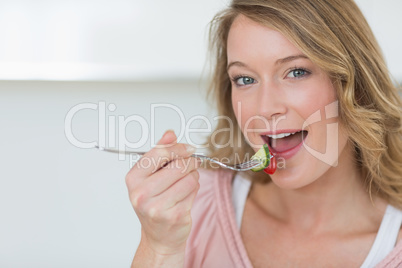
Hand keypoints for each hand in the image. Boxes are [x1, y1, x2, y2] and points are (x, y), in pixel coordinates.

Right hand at [126, 130, 200, 256]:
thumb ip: (160, 152)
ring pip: (189, 178)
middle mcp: (142, 193)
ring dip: (193, 177)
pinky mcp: (175, 216)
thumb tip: (170, 134)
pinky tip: (185, 195)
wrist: (159, 236)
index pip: (159, 153)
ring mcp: (157, 207)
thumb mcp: (151, 175)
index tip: (188, 148)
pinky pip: (194, 191)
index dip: (178, 148)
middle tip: (191, 164)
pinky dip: (194, 190)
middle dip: (189, 162)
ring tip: (185, 183)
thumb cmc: (154, 202)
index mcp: (133, 179)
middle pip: (178, 165)